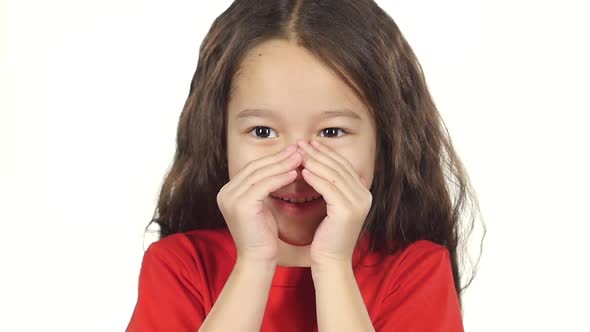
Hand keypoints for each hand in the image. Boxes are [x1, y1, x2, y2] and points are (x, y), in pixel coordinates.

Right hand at [216, 145, 302, 262]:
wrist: (257, 260)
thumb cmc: (263, 236)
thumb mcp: (261, 206)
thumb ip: (264, 187)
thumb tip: (282, 165)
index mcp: (228, 191)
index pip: (253, 168)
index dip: (273, 158)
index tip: (293, 152)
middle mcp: (225, 193)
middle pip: (256, 168)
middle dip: (279, 158)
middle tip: (299, 150)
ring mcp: (231, 198)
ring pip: (261, 174)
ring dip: (282, 164)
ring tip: (300, 158)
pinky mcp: (241, 205)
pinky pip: (264, 185)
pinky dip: (280, 178)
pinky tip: (294, 174)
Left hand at [296, 140, 372, 266]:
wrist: (331, 261)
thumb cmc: (327, 236)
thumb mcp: (332, 207)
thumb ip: (331, 187)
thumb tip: (317, 164)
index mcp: (363, 193)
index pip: (343, 166)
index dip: (326, 153)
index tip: (309, 143)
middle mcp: (365, 196)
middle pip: (339, 167)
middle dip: (319, 153)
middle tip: (302, 143)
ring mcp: (358, 203)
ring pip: (334, 175)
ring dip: (315, 161)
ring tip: (299, 152)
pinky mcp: (347, 210)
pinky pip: (329, 188)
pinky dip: (316, 178)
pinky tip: (303, 171)